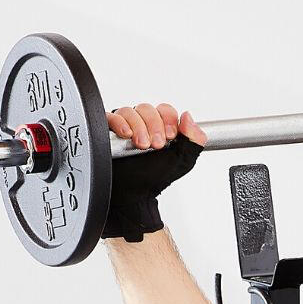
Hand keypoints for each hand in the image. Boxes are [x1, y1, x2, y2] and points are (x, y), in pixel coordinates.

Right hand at [102, 102, 208, 242]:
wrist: (135, 194)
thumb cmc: (156, 178)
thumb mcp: (183, 160)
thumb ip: (194, 139)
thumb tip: (188, 116)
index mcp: (161, 127)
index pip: (164, 110)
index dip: (168, 119)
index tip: (170, 136)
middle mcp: (143, 124)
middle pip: (147, 109)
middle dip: (154, 126)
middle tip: (156, 145)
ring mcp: (125, 126)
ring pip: (130, 111)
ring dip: (138, 127)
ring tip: (142, 146)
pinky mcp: (109, 131)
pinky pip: (111, 117)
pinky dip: (119, 123)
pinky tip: (126, 135)